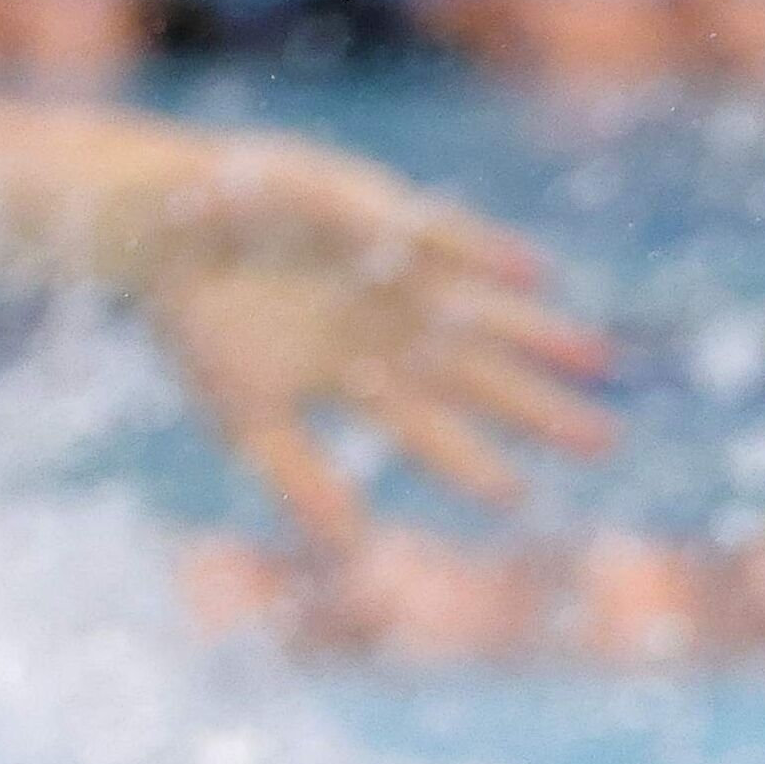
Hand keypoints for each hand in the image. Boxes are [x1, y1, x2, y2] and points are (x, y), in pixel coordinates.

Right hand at [107, 129, 613, 550]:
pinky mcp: (374, 212)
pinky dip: (486, 254)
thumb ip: (299, 479)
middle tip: (606, 442)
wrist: (159, 232)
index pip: (430, 431)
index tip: (519, 500)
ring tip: (601, 360)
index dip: (472, 465)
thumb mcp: (245, 416)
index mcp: (356, 378)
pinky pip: (442, 236)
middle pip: (476, 374)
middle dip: (537, 407)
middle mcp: (387, 327)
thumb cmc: (196, 325)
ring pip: (479, 311)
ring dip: (537, 335)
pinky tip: (536, 275)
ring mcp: (389, 272)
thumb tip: (351, 551)